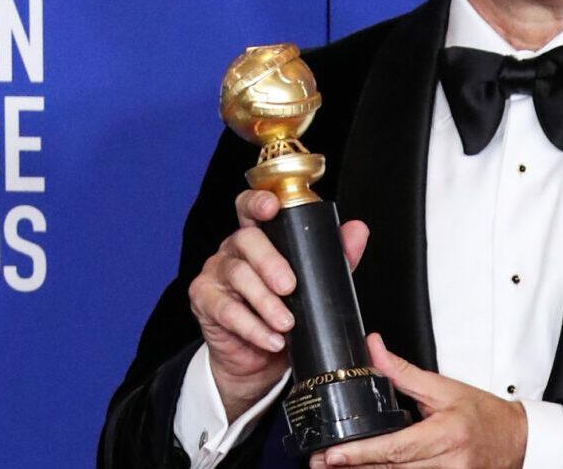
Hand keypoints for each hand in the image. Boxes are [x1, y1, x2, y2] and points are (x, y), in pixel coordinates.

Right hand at [188, 189, 369, 419]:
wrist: (261, 360)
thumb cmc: (285, 313)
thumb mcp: (313, 284)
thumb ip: (334, 256)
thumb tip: (357, 230)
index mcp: (259, 237)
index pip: (251, 207)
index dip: (258, 202)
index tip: (272, 207)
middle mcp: (234, 249)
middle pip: (246, 239)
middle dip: (270, 262)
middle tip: (290, 287)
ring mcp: (216, 273)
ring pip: (238, 275)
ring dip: (265, 302)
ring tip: (287, 323)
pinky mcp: (205, 301)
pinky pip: (227, 310)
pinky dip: (252, 327)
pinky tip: (271, 338)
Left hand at [310, 333, 526, 468]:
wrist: (516, 440)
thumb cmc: (484, 414)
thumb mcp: (445, 388)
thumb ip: (404, 373)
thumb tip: (374, 349)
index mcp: (447, 434)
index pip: (397, 448)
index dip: (362, 453)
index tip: (334, 454)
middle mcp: (448, 463)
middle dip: (353, 467)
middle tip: (321, 462)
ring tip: (336, 468)